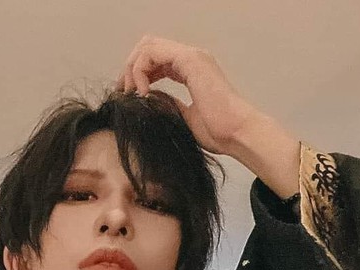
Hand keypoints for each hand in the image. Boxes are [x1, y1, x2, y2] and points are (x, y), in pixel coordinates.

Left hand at [116, 36, 258, 156]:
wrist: (235, 133)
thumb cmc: (217, 131)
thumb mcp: (184, 117)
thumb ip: (168, 104)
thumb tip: (150, 100)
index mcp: (191, 69)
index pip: (156, 59)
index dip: (137, 73)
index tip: (127, 95)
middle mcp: (191, 58)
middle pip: (149, 46)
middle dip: (131, 67)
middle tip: (124, 91)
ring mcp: (191, 57)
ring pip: (148, 46)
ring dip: (133, 68)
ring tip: (131, 93)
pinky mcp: (190, 60)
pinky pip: (153, 54)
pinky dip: (140, 71)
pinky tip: (142, 93)